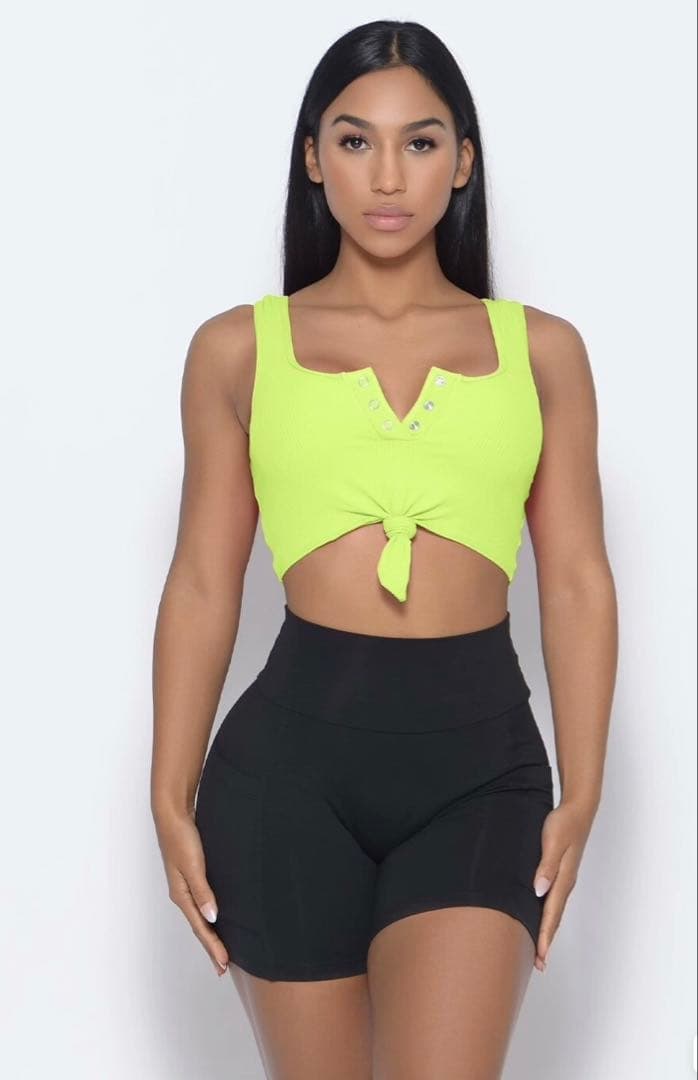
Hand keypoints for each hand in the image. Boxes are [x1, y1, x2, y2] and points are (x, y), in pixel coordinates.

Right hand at [153, 804, 229, 976]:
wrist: (173, 813)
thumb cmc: (181, 837)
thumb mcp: (193, 865)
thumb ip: (202, 891)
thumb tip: (212, 917)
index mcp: (181, 894)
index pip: (200, 927)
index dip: (212, 946)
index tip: (224, 964)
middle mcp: (182, 893)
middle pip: (199, 925)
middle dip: (211, 946)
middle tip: (223, 966)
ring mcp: (186, 883)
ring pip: (200, 915)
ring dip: (211, 932)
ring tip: (221, 948)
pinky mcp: (192, 873)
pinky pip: (202, 901)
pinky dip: (210, 914)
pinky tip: (217, 916)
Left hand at [532, 799, 595, 972]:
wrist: (578, 810)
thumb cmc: (564, 823)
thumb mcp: (553, 841)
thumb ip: (546, 865)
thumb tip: (539, 890)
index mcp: (563, 879)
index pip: (551, 914)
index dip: (545, 937)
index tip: (540, 957)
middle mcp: (565, 883)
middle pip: (554, 918)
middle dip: (546, 941)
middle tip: (539, 965)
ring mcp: (564, 879)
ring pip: (554, 911)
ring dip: (546, 930)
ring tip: (540, 949)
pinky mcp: (561, 872)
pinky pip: (553, 900)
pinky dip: (547, 914)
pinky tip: (540, 918)